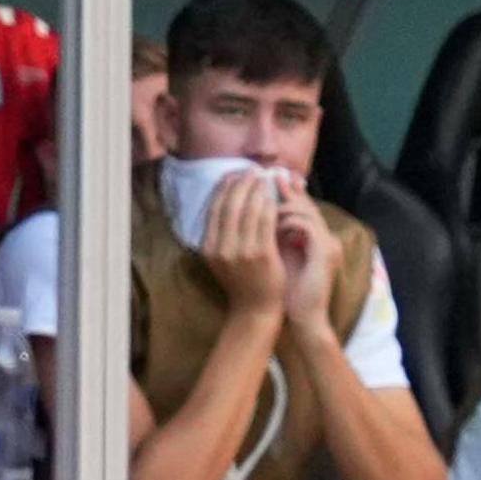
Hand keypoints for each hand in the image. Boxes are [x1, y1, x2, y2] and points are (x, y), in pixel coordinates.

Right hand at [199, 168, 286, 316]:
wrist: (256, 308)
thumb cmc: (243, 282)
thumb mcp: (222, 259)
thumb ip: (221, 236)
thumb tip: (226, 205)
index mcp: (208, 248)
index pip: (214, 210)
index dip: (224, 189)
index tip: (233, 175)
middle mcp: (220, 248)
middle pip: (228, 206)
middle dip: (240, 185)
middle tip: (250, 171)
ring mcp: (239, 251)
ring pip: (247, 211)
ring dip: (255, 190)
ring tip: (262, 178)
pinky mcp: (260, 253)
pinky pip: (264, 222)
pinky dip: (268, 205)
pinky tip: (273, 196)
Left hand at [268, 173, 336, 330]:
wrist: (302, 316)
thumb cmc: (284, 290)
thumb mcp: (275, 257)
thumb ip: (268, 236)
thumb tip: (246, 217)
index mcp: (313, 237)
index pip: (298, 206)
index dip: (279, 192)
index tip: (254, 180)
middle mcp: (324, 236)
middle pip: (303, 202)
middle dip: (280, 189)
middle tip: (257, 176)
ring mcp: (328, 242)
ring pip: (305, 209)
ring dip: (279, 205)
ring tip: (259, 203)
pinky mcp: (326, 252)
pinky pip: (306, 225)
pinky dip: (286, 221)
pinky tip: (268, 224)